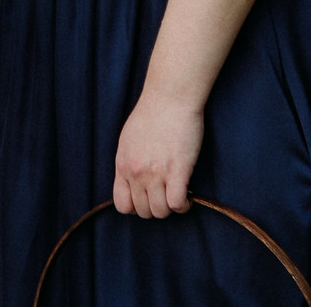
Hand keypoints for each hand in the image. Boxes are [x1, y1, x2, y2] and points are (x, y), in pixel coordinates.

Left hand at [113, 95, 203, 218]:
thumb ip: (129, 162)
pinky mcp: (177, 170)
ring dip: (171, 208)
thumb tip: (134, 180)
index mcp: (122, 165)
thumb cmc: (151, 114)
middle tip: (166, 195)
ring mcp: (156, 173)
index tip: (148, 198)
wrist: (169, 98)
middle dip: (156, 208)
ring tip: (178, 195)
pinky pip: (177, 203)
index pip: (122, 205)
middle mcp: (136, 172)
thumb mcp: (128, 140)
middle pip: (143, 211)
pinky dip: (183, 205)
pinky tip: (188, 195)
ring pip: (160, 212)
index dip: (136, 207)